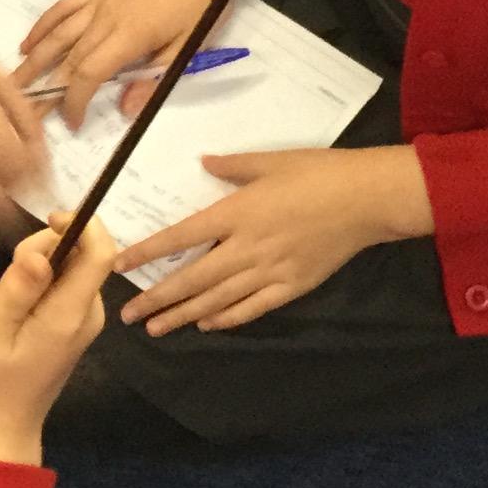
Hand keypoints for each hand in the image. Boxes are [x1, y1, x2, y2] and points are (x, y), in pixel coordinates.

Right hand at [0, 217, 118, 463]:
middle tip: (9, 273)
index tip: (48, 217)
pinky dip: (42, 281)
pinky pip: (65, 285)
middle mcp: (87, 314)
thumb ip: (17, 287)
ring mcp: (82, 322)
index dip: (83, 224)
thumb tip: (43, 253)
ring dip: (42, 264)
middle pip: (85, 255)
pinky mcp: (72, 327)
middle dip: (50, 245)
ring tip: (7, 297)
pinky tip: (16, 307)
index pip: (101, 254)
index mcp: (69, 314)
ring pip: (73, 268)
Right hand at [14, 0, 239, 129]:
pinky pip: (64, 7)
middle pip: (67, 58)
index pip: (88, 73)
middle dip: (46, 89)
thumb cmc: (204, 4)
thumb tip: (125, 110)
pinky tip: (28, 42)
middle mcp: (105, 18)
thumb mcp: (188, 47)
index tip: (71, 122)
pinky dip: (43, 25)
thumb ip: (154, 78)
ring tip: (14, 83)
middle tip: (27, 115)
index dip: (74, 100)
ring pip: (58, 34)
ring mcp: (99, 2)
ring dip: (34, 60)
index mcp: (128, 36)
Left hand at [116, 145, 433, 336]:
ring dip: (183, 315)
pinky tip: (207, 324)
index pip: (181, 237)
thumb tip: (202, 163)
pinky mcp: (292, 286)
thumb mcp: (271, 160)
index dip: (148, 252)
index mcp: (237, 213)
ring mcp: (270, 271)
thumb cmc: (319, 172)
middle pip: (192, 278)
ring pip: (217, 299)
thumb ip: (232, 166)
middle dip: (157, 299)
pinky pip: (252, 308)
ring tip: (156, 327)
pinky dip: (227, 318)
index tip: (120, 265)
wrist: (367, 199)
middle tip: (128, 316)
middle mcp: (247, 247)